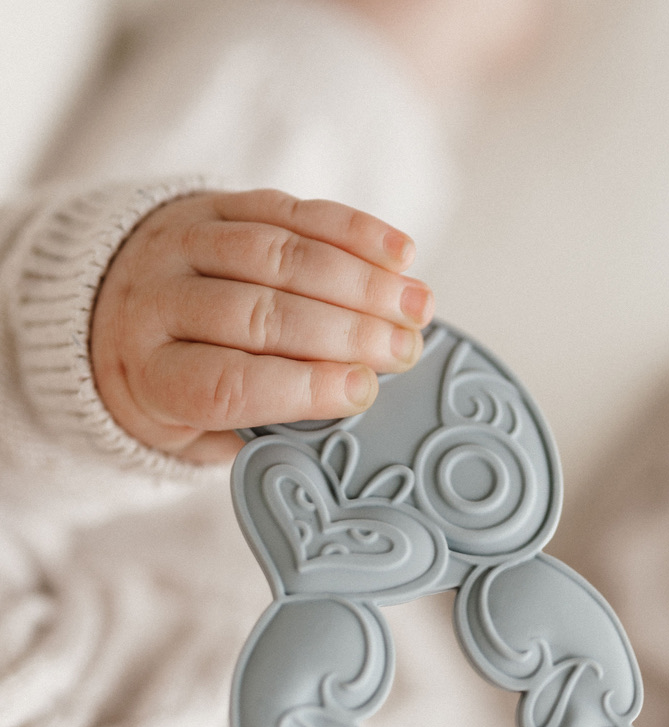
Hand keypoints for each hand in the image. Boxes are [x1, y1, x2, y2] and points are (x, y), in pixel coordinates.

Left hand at [90, 189, 433, 462]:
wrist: (103, 304)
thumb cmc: (168, 384)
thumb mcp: (189, 432)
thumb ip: (254, 428)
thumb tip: (340, 409)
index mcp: (148, 374)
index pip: (226, 381)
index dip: (299, 388)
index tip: (362, 391)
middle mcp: (156, 301)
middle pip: (259, 312)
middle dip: (344, 333)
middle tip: (405, 350)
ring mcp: (183, 243)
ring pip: (280, 255)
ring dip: (359, 281)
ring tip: (416, 306)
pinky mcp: (215, 204)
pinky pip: (287, 209)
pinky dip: (350, 230)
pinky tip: (399, 254)